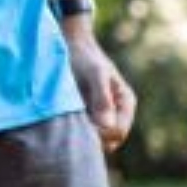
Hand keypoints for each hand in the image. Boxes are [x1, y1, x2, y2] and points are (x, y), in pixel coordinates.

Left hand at [62, 20, 136, 153]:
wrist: (69, 44)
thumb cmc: (84, 56)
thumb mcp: (94, 73)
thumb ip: (102, 98)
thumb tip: (107, 126)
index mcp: (125, 103)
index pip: (118, 132)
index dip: (100, 134)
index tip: (80, 125)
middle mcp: (117, 113)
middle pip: (108, 142)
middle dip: (92, 139)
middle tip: (70, 125)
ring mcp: (102, 116)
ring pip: (95, 141)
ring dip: (81, 136)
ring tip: (64, 121)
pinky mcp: (86, 116)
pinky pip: (83, 134)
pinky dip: (74, 132)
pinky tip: (61, 121)